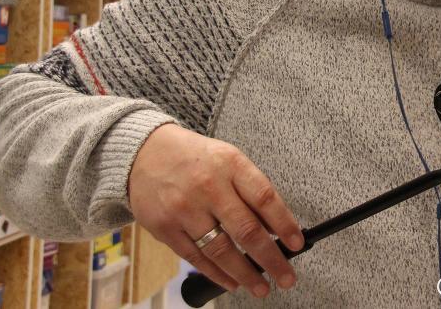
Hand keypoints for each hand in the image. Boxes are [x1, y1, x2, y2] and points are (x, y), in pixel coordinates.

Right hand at [129, 124, 303, 298]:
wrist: (143, 153)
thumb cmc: (196, 158)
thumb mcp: (229, 160)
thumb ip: (252, 190)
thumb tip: (276, 227)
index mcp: (231, 165)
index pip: (265, 197)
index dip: (284, 224)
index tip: (298, 244)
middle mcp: (208, 187)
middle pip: (246, 230)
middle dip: (271, 259)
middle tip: (286, 277)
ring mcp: (185, 209)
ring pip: (220, 250)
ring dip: (245, 274)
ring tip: (261, 287)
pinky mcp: (164, 228)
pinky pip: (195, 257)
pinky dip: (216, 274)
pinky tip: (232, 283)